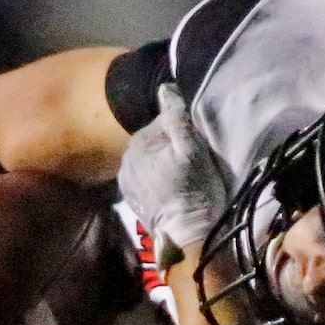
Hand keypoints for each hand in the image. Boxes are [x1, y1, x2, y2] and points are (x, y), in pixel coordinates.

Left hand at [117, 84, 226, 254]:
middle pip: (155, 143)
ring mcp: (126, 181)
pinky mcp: (131, 199)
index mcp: (139, 141)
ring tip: (180, 182)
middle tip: (190, 169)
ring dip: (162, 166)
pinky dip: (155, 182)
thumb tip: (165, 87)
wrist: (187, 238)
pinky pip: (144, 179)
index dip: (184, 133)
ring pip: (149, 161)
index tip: (198, 151)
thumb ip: (177, 116)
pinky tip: (169, 193)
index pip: (164, 123)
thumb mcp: (193, 150)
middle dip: (170, 150)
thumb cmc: (195, 192)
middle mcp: (126, 158)